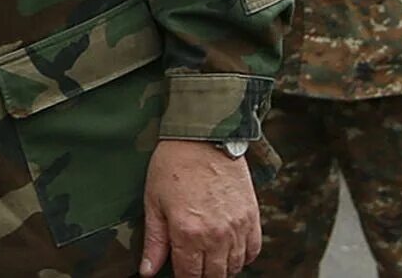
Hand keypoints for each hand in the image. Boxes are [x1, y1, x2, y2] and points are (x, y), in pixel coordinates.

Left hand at [141, 139, 260, 277]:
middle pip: (215, 276)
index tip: (179, 274)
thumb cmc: (173, 166)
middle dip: (202, 276)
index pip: (190, 275)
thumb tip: (147, 271)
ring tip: (209, 258)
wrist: (203, 138)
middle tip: (193, 266)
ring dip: (222, 268)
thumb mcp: (154, 202)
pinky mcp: (253, 218)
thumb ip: (154, 242)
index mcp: (188, 233)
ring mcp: (238, 227)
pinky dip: (243, 257)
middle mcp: (217, 235)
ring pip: (235, 267)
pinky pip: (253, 251)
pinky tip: (229, 250)